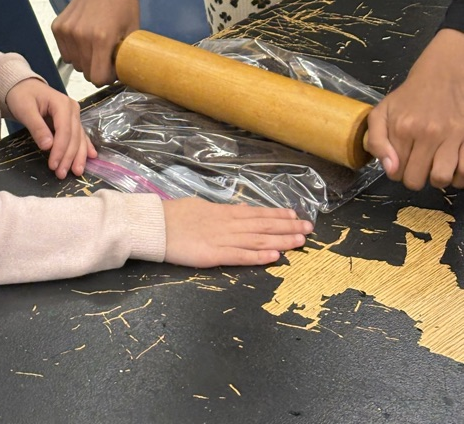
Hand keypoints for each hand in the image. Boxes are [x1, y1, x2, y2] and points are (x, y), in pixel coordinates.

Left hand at [5, 79, 96, 178]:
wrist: (23, 86)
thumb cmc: (22, 96)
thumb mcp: (25, 110)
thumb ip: (37, 127)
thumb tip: (48, 146)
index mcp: (62, 104)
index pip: (65, 131)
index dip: (60, 150)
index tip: (53, 165)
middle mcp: (72, 109)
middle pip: (74, 136)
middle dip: (69, 156)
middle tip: (61, 174)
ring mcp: (74, 114)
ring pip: (79, 138)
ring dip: (78, 156)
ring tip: (76, 172)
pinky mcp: (71, 120)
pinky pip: (80, 135)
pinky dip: (85, 146)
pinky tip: (91, 157)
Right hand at [52, 0, 139, 85]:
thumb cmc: (123, 2)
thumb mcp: (133, 30)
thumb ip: (125, 56)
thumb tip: (123, 75)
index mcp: (101, 38)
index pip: (97, 78)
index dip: (107, 77)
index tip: (112, 69)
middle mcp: (80, 35)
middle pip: (85, 72)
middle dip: (97, 68)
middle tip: (106, 54)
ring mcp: (66, 30)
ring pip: (74, 63)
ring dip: (85, 60)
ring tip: (96, 44)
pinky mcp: (57, 26)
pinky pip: (65, 52)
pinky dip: (74, 50)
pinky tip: (84, 37)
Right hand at [161, 199, 312, 266]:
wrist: (156, 225)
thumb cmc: (174, 215)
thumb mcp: (201, 206)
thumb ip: (221, 211)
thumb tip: (239, 210)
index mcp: (223, 212)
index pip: (257, 213)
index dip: (277, 214)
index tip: (295, 215)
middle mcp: (228, 224)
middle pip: (263, 225)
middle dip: (287, 227)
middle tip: (309, 228)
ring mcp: (222, 239)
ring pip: (258, 240)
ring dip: (281, 240)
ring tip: (300, 241)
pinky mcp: (214, 255)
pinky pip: (241, 256)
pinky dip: (259, 257)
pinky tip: (275, 257)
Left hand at [366, 28, 463, 189]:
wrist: (441, 75)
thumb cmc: (409, 97)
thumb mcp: (382, 112)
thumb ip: (376, 141)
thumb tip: (390, 170)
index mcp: (403, 128)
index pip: (395, 173)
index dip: (397, 170)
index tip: (401, 160)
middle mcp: (428, 133)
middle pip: (417, 181)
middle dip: (414, 177)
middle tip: (417, 164)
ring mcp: (452, 136)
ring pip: (442, 180)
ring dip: (437, 178)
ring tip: (435, 166)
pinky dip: (459, 175)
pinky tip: (452, 165)